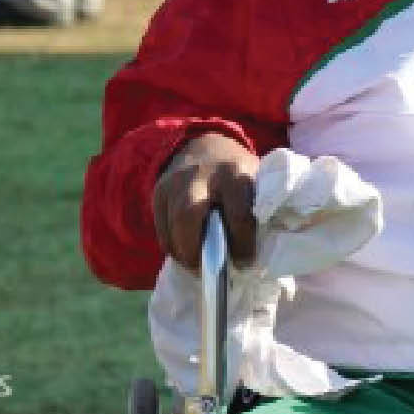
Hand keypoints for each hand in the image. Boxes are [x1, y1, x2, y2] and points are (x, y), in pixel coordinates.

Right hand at [152, 132, 258, 269]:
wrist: (206, 143)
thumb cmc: (237, 172)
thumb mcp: (254, 181)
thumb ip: (254, 210)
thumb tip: (251, 255)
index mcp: (235, 173)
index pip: (237, 214)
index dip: (241, 244)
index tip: (244, 262)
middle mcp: (201, 175)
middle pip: (189, 216)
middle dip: (196, 250)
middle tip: (207, 271)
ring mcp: (175, 182)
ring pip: (171, 225)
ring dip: (183, 253)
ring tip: (197, 266)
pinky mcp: (159, 191)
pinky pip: (161, 227)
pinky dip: (172, 245)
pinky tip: (185, 253)